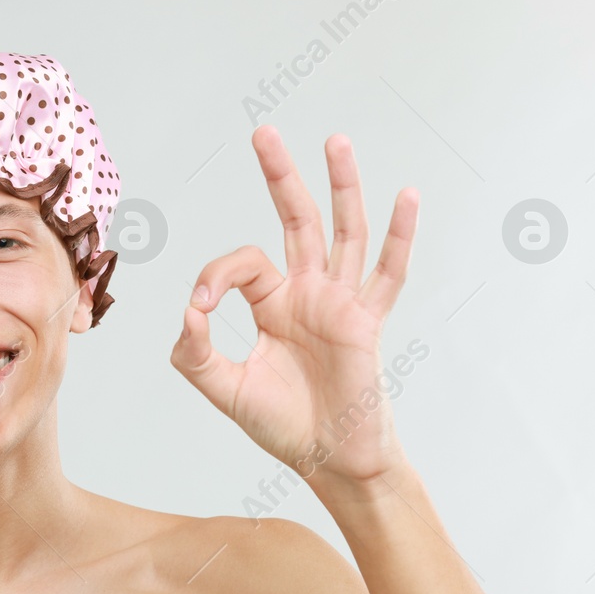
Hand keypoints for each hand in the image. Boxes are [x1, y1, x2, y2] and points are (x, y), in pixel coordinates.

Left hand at [170, 125, 418, 494]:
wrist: (329, 460)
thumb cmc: (282, 425)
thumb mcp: (222, 388)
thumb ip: (193, 353)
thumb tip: (187, 310)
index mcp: (272, 304)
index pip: (244, 263)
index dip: (217, 273)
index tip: (201, 303)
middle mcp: (307, 293)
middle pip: (295, 221)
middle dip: (280, 176)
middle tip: (263, 132)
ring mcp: (340, 303)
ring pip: (343, 232)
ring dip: (341, 187)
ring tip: (335, 141)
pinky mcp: (367, 322)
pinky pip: (388, 273)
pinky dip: (400, 236)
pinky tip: (406, 197)